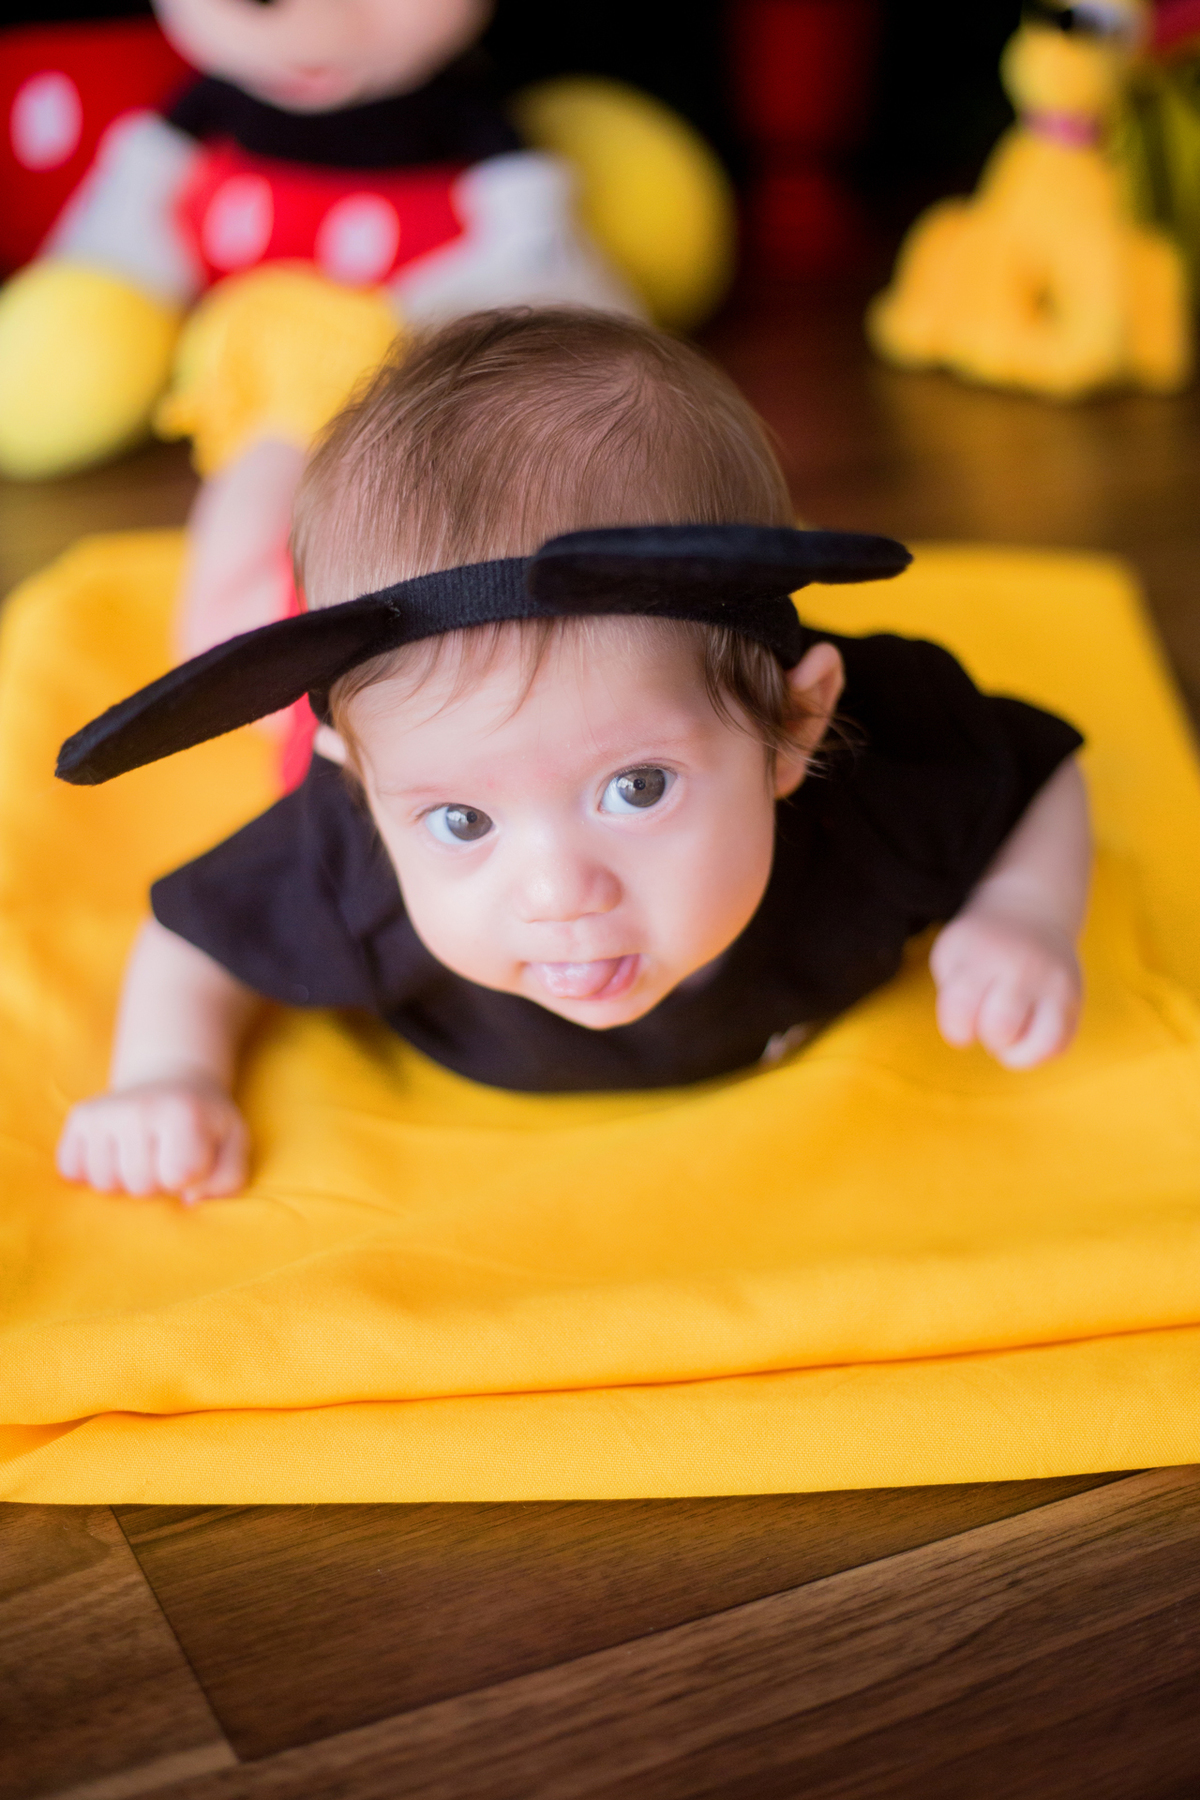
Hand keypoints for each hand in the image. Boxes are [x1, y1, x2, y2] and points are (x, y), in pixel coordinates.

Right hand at [56, 1078, 248, 1202]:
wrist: (172, 1079)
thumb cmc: (205, 1121)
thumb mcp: (234, 1144)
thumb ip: (227, 1179)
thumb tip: (188, 1201)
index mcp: (183, 1113)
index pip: (177, 1176)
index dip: (187, 1179)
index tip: (192, 1160)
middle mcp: (139, 1108)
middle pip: (139, 1186)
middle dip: (156, 1182)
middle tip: (164, 1156)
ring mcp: (105, 1112)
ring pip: (104, 1183)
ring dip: (124, 1179)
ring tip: (141, 1154)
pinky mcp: (80, 1117)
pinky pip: (71, 1170)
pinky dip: (89, 1171)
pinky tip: (114, 1152)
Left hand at [930, 904, 1081, 1069]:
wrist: (1030, 914)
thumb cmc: (980, 948)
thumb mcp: (951, 956)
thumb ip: (952, 998)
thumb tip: (972, 1036)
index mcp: (982, 956)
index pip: (960, 1010)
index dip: (955, 1028)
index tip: (961, 1017)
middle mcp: (1023, 968)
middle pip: (1000, 1029)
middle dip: (987, 1037)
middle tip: (987, 1019)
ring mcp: (1055, 984)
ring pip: (1042, 1044)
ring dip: (1017, 1053)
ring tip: (1009, 1038)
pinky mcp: (1076, 998)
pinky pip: (1060, 1045)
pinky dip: (1038, 1052)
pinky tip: (1026, 1035)